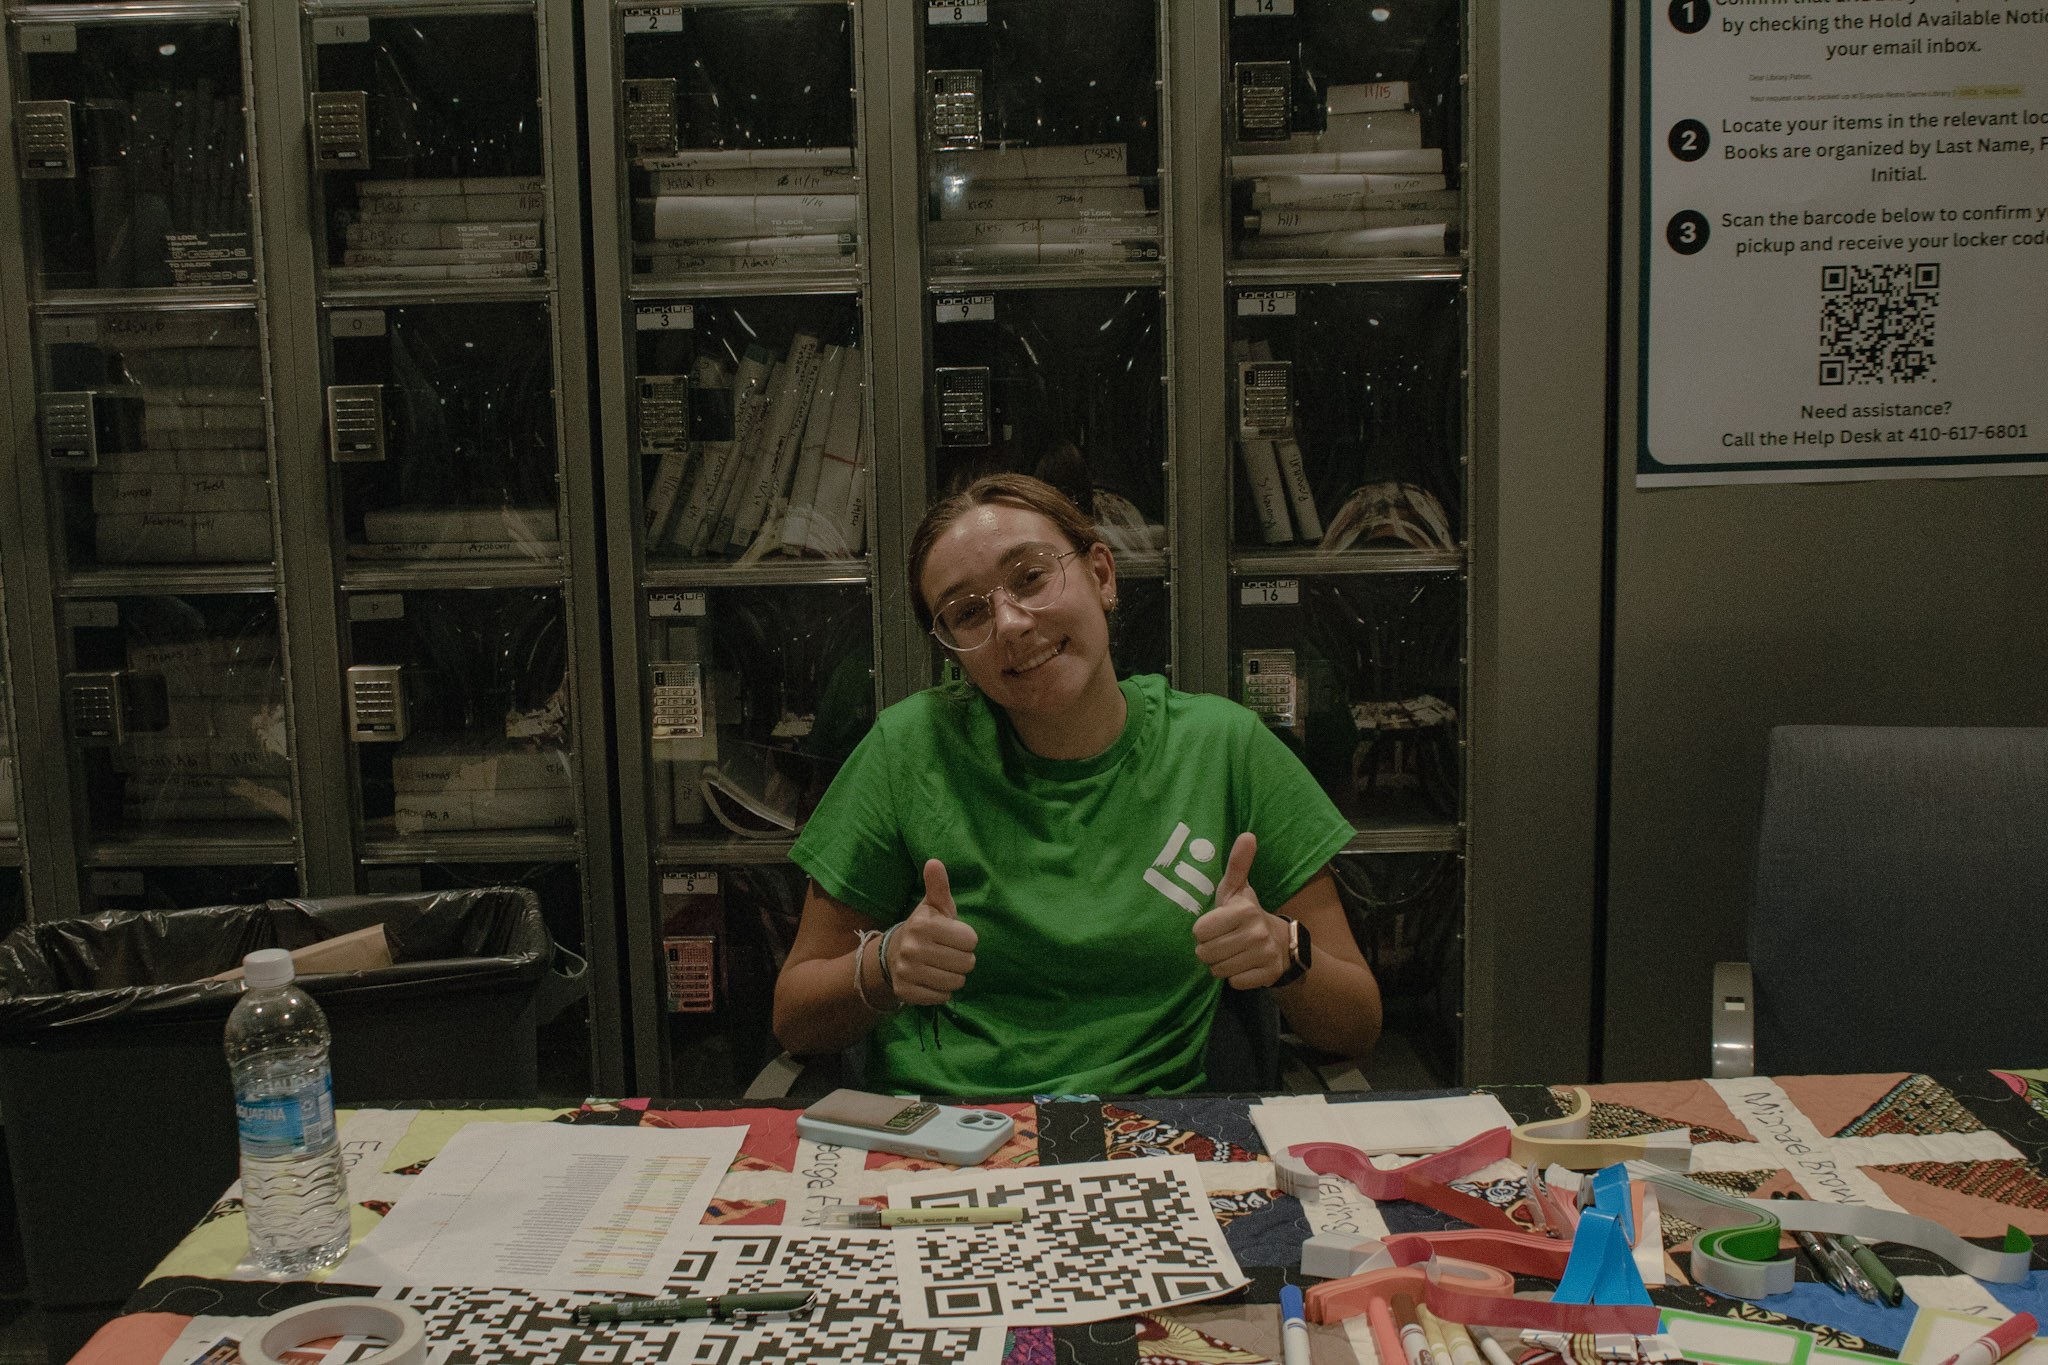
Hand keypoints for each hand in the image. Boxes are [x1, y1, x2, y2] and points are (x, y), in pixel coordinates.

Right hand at [885, 860, 977, 1004]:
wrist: (892, 954)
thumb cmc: (924, 928)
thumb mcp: (933, 906)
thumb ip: (938, 885)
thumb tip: (934, 862)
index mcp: (923, 924)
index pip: (971, 940)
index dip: (966, 939)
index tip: (953, 937)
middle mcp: (913, 948)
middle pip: (967, 963)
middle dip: (963, 959)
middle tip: (949, 953)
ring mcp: (907, 972)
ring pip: (956, 982)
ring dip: (954, 976)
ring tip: (942, 966)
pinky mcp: (906, 992)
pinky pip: (942, 997)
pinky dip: (942, 991)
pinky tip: (933, 979)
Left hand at [1192, 833, 1290, 989]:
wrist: (1281, 942)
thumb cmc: (1246, 914)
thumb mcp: (1237, 889)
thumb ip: (1237, 864)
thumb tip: (1247, 835)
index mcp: (1243, 910)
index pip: (1199, 931)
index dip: (1202, 932)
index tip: (1214, 927)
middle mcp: (1255, 932)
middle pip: (1206, 953)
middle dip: (1209, 951)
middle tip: (1221, 942)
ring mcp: (1264, 955)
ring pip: (1219, 970)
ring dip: (1220, 965)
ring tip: (1231, 953)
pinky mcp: (1268, 974)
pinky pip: (1235, 983)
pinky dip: (1235, 978)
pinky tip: (1243, 965)